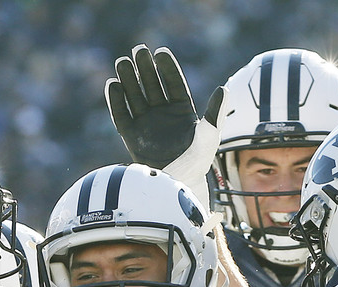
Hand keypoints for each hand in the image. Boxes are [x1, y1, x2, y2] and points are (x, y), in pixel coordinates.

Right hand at [105, 44, 226, 198]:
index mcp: (182, 112)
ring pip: (135, 96)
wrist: (176, 185)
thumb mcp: (209, 137)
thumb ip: (215, 113)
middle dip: (145, 69)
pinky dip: (116, 101)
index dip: (167, 68)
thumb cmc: (197, 163)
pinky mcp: (131, 136)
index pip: (173, 84)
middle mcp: (163, 115)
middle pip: (152, 86)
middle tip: (138, 51)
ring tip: (122, 62)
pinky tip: (113, 85)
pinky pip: (122, 115)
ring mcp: (146, 124)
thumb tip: (224, 89)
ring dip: (128, 80)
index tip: (161, 52)